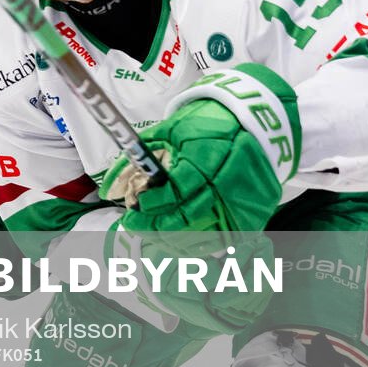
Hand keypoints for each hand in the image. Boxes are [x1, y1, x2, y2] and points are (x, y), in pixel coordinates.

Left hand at [99, 65, 296, 235]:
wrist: (259, 121)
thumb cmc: (209, 123)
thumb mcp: (171, 129)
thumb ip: (140, 157)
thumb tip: (109, 187)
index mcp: (208, 157)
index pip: (175, 192)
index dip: (151, 204)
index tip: (134, 206)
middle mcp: (228, 184)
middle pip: (187, 219)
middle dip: (155, 227)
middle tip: (135, 224)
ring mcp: (243, 202)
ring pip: (204, 236)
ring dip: (173, 240)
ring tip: (153, 233)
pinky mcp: (253, 215)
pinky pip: (222, 241)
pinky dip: (199, 244)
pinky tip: (179, 240)